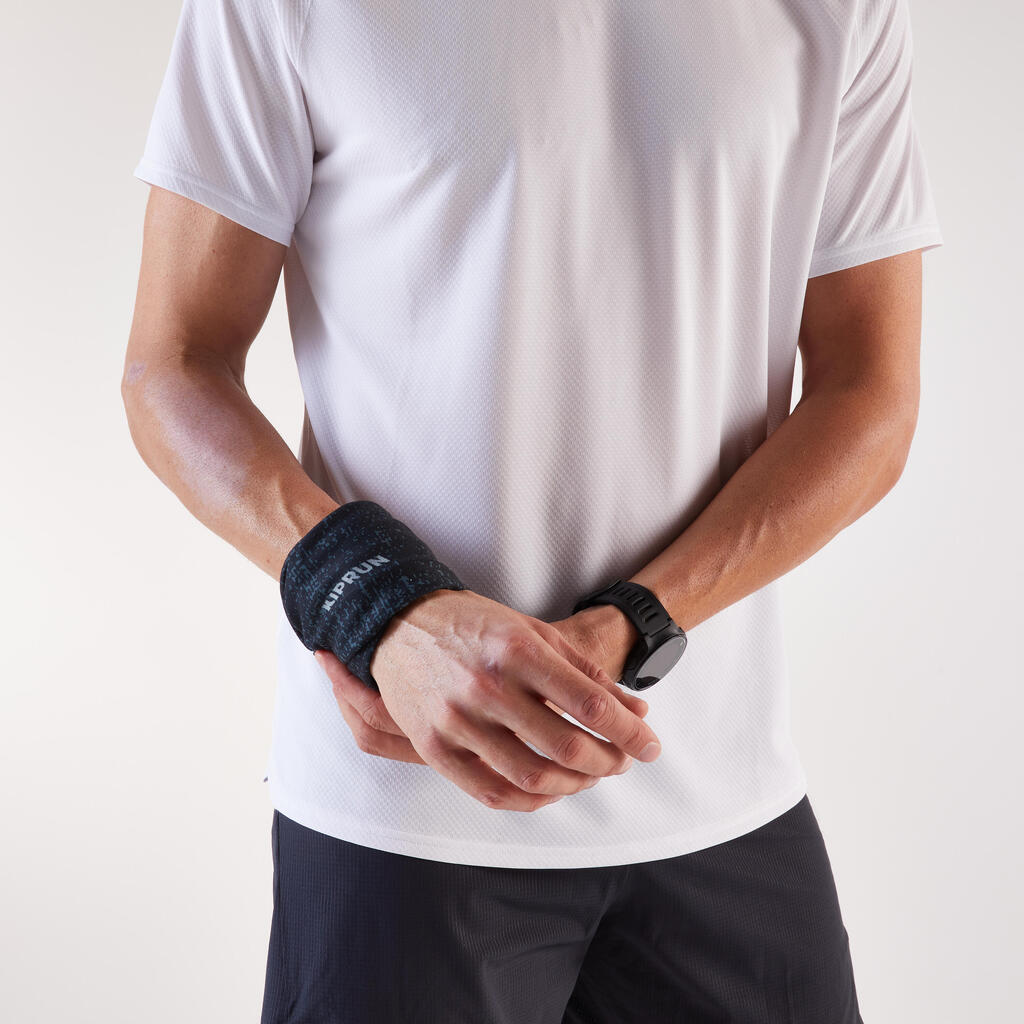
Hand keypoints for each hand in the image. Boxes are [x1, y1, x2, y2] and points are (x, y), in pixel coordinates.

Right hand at [321, 588, 661, 811]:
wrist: (397, 623)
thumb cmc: (473, 623)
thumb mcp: (533, 631)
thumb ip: (586, 671)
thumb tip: (636, 710)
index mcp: (515, 649)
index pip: (588, 703)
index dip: (629, 732)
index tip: (650, 746)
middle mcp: (486, 686)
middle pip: (566, 745)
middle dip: (610, 761)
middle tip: (625, 760)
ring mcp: (456, 720)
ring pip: (533, 776)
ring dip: (576, 783)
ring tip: (592, 774)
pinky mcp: (434, 747)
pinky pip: (492, 791)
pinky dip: (532, 800)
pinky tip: (553, 789)